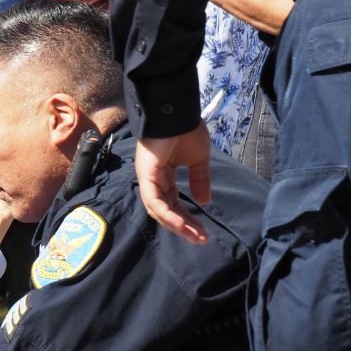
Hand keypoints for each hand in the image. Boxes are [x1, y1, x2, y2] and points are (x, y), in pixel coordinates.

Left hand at [135, 123, 212, 243]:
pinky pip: (154, 201)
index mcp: (163, 175)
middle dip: (184, 226)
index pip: (173, 203)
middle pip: (166, 210)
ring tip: (195, 236)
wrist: (178, 111)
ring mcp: (148, 178)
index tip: (202, 231)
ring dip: (177, 225)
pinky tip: (181, 225)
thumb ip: (200, 180)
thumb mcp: (198, 159)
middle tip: (200, 239)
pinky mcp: (146, 175)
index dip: (187, 218)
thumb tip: (204, 202)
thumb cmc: (186, 129)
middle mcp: (153, 179)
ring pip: (159, 210)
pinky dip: (167, 215)